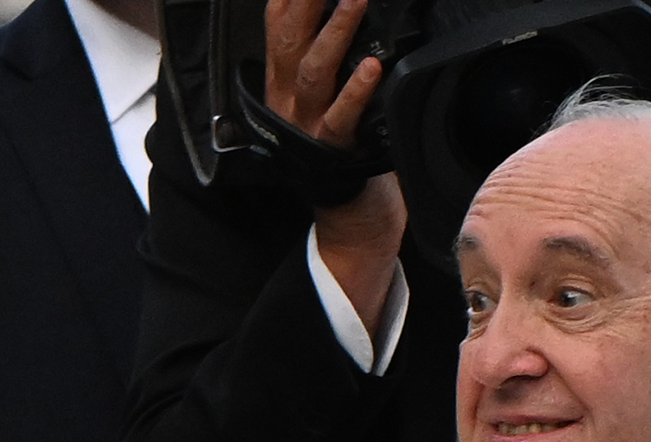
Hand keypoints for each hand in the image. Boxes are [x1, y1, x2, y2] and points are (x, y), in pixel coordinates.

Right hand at [265, 0, 405, 335]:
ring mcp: (308, 123)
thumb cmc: (341, 143)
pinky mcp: (333, 147)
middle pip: (290, 38)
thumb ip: (325, 52)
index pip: (279, 20)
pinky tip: (371, 67)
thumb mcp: (325, 91)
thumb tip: (345, 5)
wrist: (348, 211)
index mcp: (283, 78)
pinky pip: (342, 116)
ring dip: (335, 32)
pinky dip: (356, 91)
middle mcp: (289, 97)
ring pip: (314, 70)